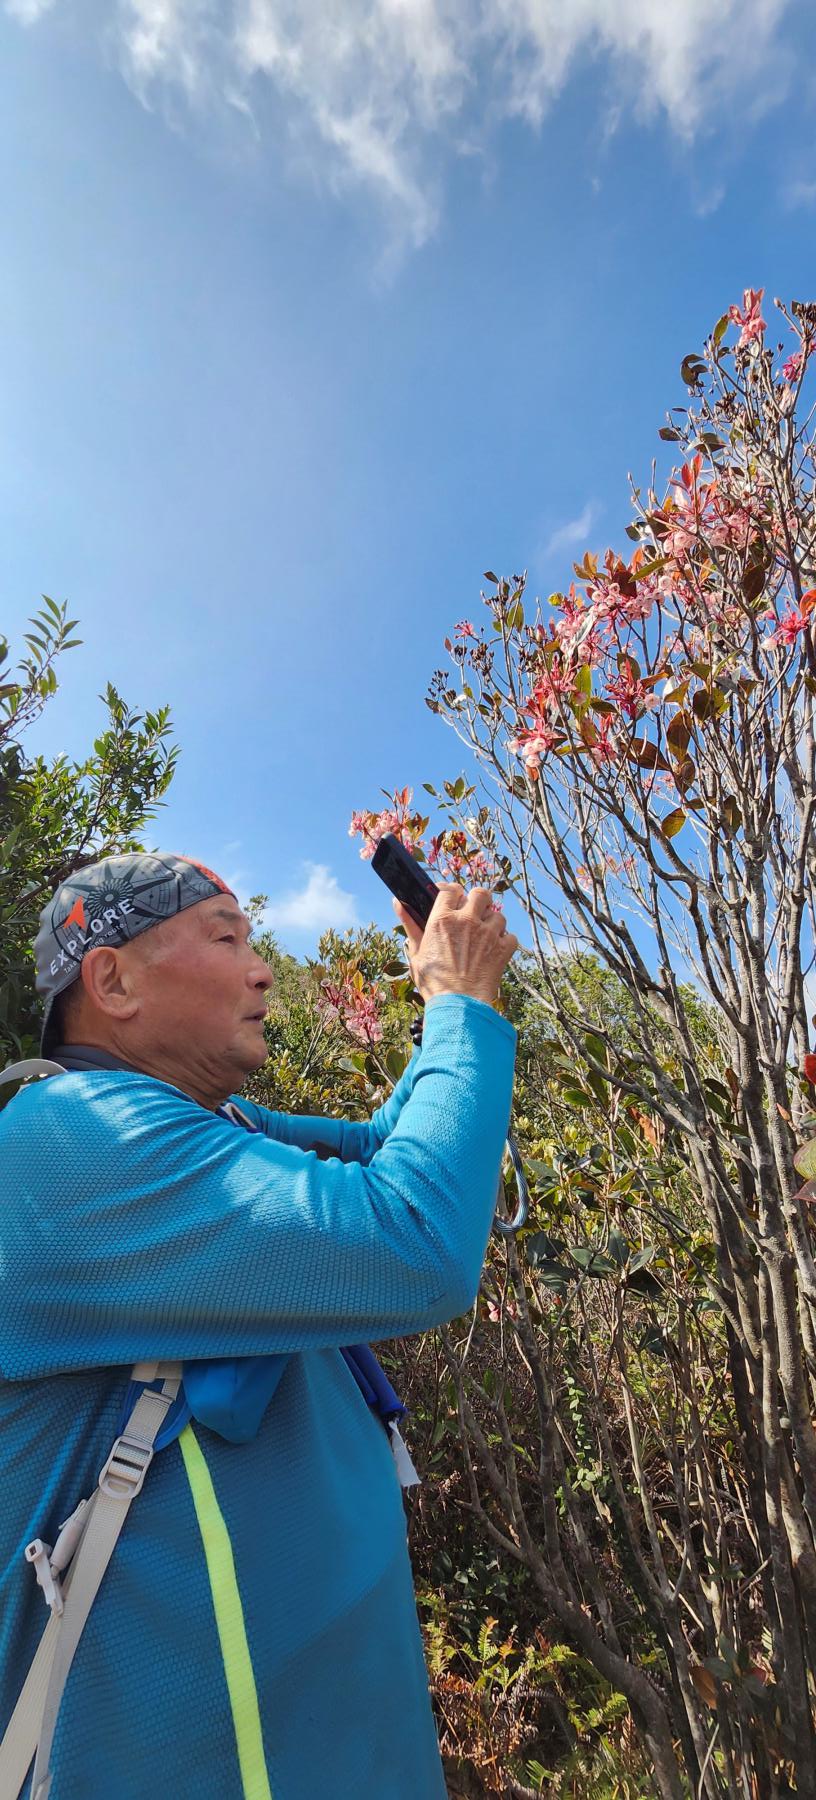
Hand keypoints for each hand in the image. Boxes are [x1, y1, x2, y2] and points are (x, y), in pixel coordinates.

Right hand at [392, 885, 517, 1008]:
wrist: (458, 1005)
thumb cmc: (433, 982)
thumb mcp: (416, 952)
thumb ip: (409, 924)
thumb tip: (397, 902)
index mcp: (443, 919)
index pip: (451, 890)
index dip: (452, 892)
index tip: (452, 898)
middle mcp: (467, 920)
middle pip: (480, 893)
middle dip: (477, 901)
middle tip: (473, 913)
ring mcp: (488, 933)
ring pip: (497, 915)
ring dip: (492, 923)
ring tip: (484, 937)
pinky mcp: (503, 948)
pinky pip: (510, 936)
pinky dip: (505, 942)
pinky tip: (494, 950)